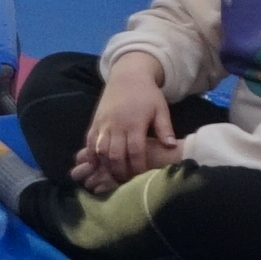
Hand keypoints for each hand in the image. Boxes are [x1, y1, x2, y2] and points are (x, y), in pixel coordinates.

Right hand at [76, 54, 184, 189]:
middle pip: (115, 155)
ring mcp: (103, 124)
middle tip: (125, 182)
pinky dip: (90, 154)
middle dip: (119, 171)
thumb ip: (164, 128)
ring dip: (104, 165)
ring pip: (100, 150)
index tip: (141, 178)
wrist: (127, 76)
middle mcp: (117, 125)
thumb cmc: (147, 94)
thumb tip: (171, 146)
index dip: (137, 167)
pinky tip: (93, 164)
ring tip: (111, 176)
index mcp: (135, 124)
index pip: (135, 151)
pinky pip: (89, 141)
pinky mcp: (95, 122)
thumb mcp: (160, 109)